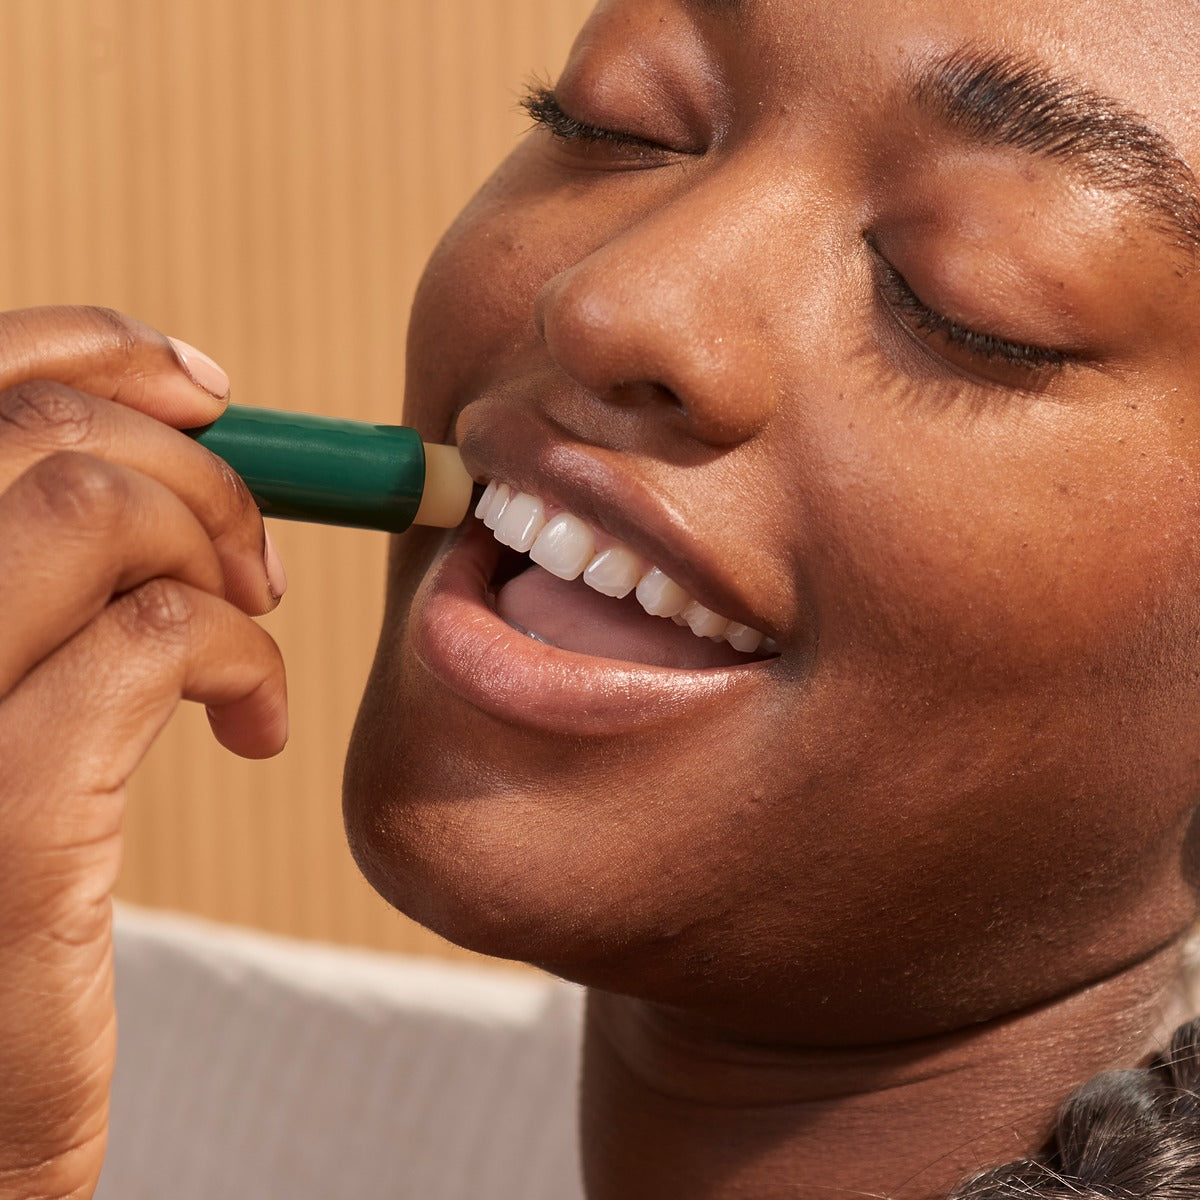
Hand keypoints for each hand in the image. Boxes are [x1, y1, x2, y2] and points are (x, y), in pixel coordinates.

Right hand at [0, 307, 287, 1198]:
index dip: (93, 351)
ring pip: (94, 510)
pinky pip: (151, 643)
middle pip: (41, 437)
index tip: (209, 392)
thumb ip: (40, 561)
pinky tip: (249, 724)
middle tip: (256, 562)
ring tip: (246, 637)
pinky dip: (240, 658)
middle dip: (199, 472)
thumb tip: (173, 420)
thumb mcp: (2, 686)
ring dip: (218, 557)